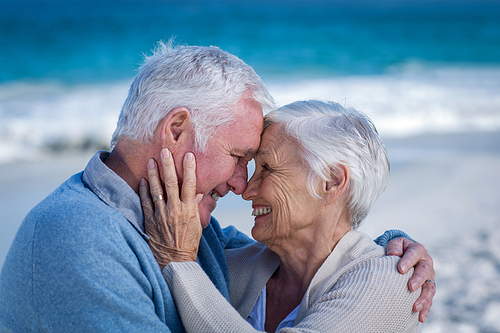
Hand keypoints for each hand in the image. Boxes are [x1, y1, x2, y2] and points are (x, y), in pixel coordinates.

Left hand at [139, 148, 202, 269]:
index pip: (190, 185)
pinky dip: (143, 191)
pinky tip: (143, 180)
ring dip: (153, 174)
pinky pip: (145, 203)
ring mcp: (161, 215)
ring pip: (156, 190)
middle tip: (165, 151)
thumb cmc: (188, 243)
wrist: (175, 261)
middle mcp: (175, 210)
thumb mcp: (197, 225)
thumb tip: (197, 193)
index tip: (188, 156)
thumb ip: (196, 207)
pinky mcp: (150, 221)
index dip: (189, 169)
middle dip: (168, 166)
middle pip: (171, 183)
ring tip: (151, 161)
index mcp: (189, 210)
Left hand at [387, 237, 435, 322]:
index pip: (414, 254)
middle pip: (425, 271)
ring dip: (423, 298)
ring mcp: (429, 277)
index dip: (408, 261)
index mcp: (418, 250)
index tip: (400, 269)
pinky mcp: (427, 288)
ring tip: (415, 307)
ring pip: (430, 288)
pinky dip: (426, 309)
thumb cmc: (398, 249)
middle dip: (418, 279)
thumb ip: (394, 247)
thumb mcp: (395, 244)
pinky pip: (429, 299)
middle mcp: (426, 263)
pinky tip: (420, 317)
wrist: (404, 253)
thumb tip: (393, 255)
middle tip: (410, 287)